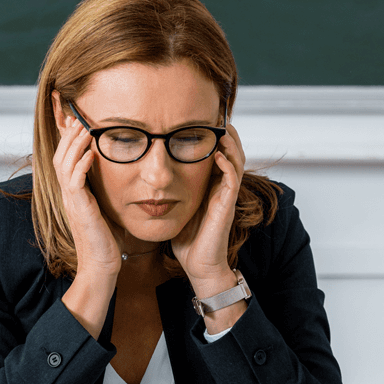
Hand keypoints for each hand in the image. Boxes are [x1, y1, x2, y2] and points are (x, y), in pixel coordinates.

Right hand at [52, 113, 121, 278]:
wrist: (101, 265)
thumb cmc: (105, 240)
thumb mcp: (103, 208)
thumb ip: (102, 190)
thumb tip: (113, 174)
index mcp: (73, 193)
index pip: (64, 159)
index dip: (67, 139)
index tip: (75, 120)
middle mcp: (68, 195)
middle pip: (59, 156)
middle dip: (68, 135)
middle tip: (78, 117)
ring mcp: (72, 202)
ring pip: (64, 164)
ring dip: (74, 145)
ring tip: (84, 128)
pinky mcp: (80, 210)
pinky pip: (74, 183)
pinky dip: (80, 166)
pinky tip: (90, 154)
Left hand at [171, 122, 244, 295]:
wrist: (198, 266)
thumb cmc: (187, 240)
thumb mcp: (175, 208)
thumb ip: (168, 191)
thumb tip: (147, 177)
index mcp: (210, 186)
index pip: (216, 154)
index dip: (213, 137)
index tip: (201, 121)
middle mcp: (220, 188)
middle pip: (231, 152)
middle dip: (226, 134)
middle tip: (216, 117)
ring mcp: (226, 196)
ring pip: (236, 161)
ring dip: (230, 143)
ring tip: (221, 128)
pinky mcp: (227, 205)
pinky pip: (232, 180)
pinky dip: (227, 165)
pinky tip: (217, 155)